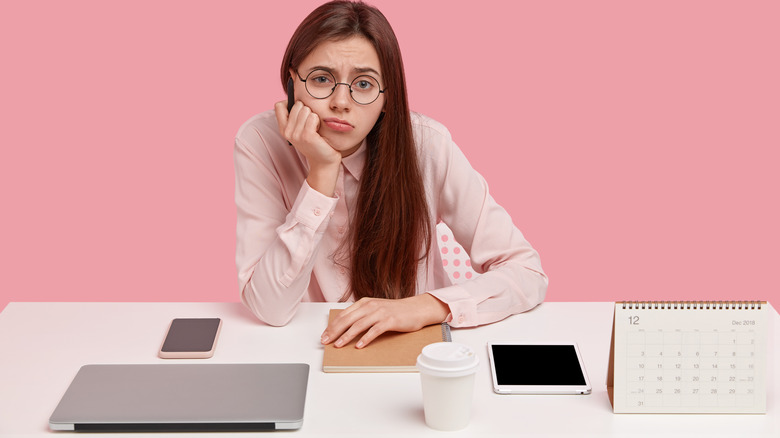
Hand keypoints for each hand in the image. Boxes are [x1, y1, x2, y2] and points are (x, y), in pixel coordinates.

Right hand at [275, 100, 340, 195]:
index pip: (279, 105)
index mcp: (283, 129)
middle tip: (311, 124)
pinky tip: (319, 130)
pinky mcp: (307, 136)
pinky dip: (318, 121)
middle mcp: (287, 132)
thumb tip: (298, 97)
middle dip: (307, 110)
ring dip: (314, 115)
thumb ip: (296, 116)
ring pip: (306, 109)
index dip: (291, 103)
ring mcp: (296, 134)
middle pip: (297, 105)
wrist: (324, 161)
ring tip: (316, 128)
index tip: (300, 110)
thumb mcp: (301, 129)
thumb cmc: (315, 142)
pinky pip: (313, 117)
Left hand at [321, 294, 449, 348]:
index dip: (332, 326)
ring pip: (359, 325)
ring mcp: (380, 312)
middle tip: (326, 341)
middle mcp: (370, 305)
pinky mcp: (390, 320)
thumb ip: (361, 315)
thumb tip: (344, 328)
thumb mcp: (375, 309)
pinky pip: (374, 330)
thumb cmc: (394, 312)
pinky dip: (365, 338)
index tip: (324, 335)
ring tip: (338, 345)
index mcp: (364, 302)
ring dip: (347, 336)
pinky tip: (359, 346)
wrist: (415, 309)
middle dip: (334, 331)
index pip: (344, 314)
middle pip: (348, 319)